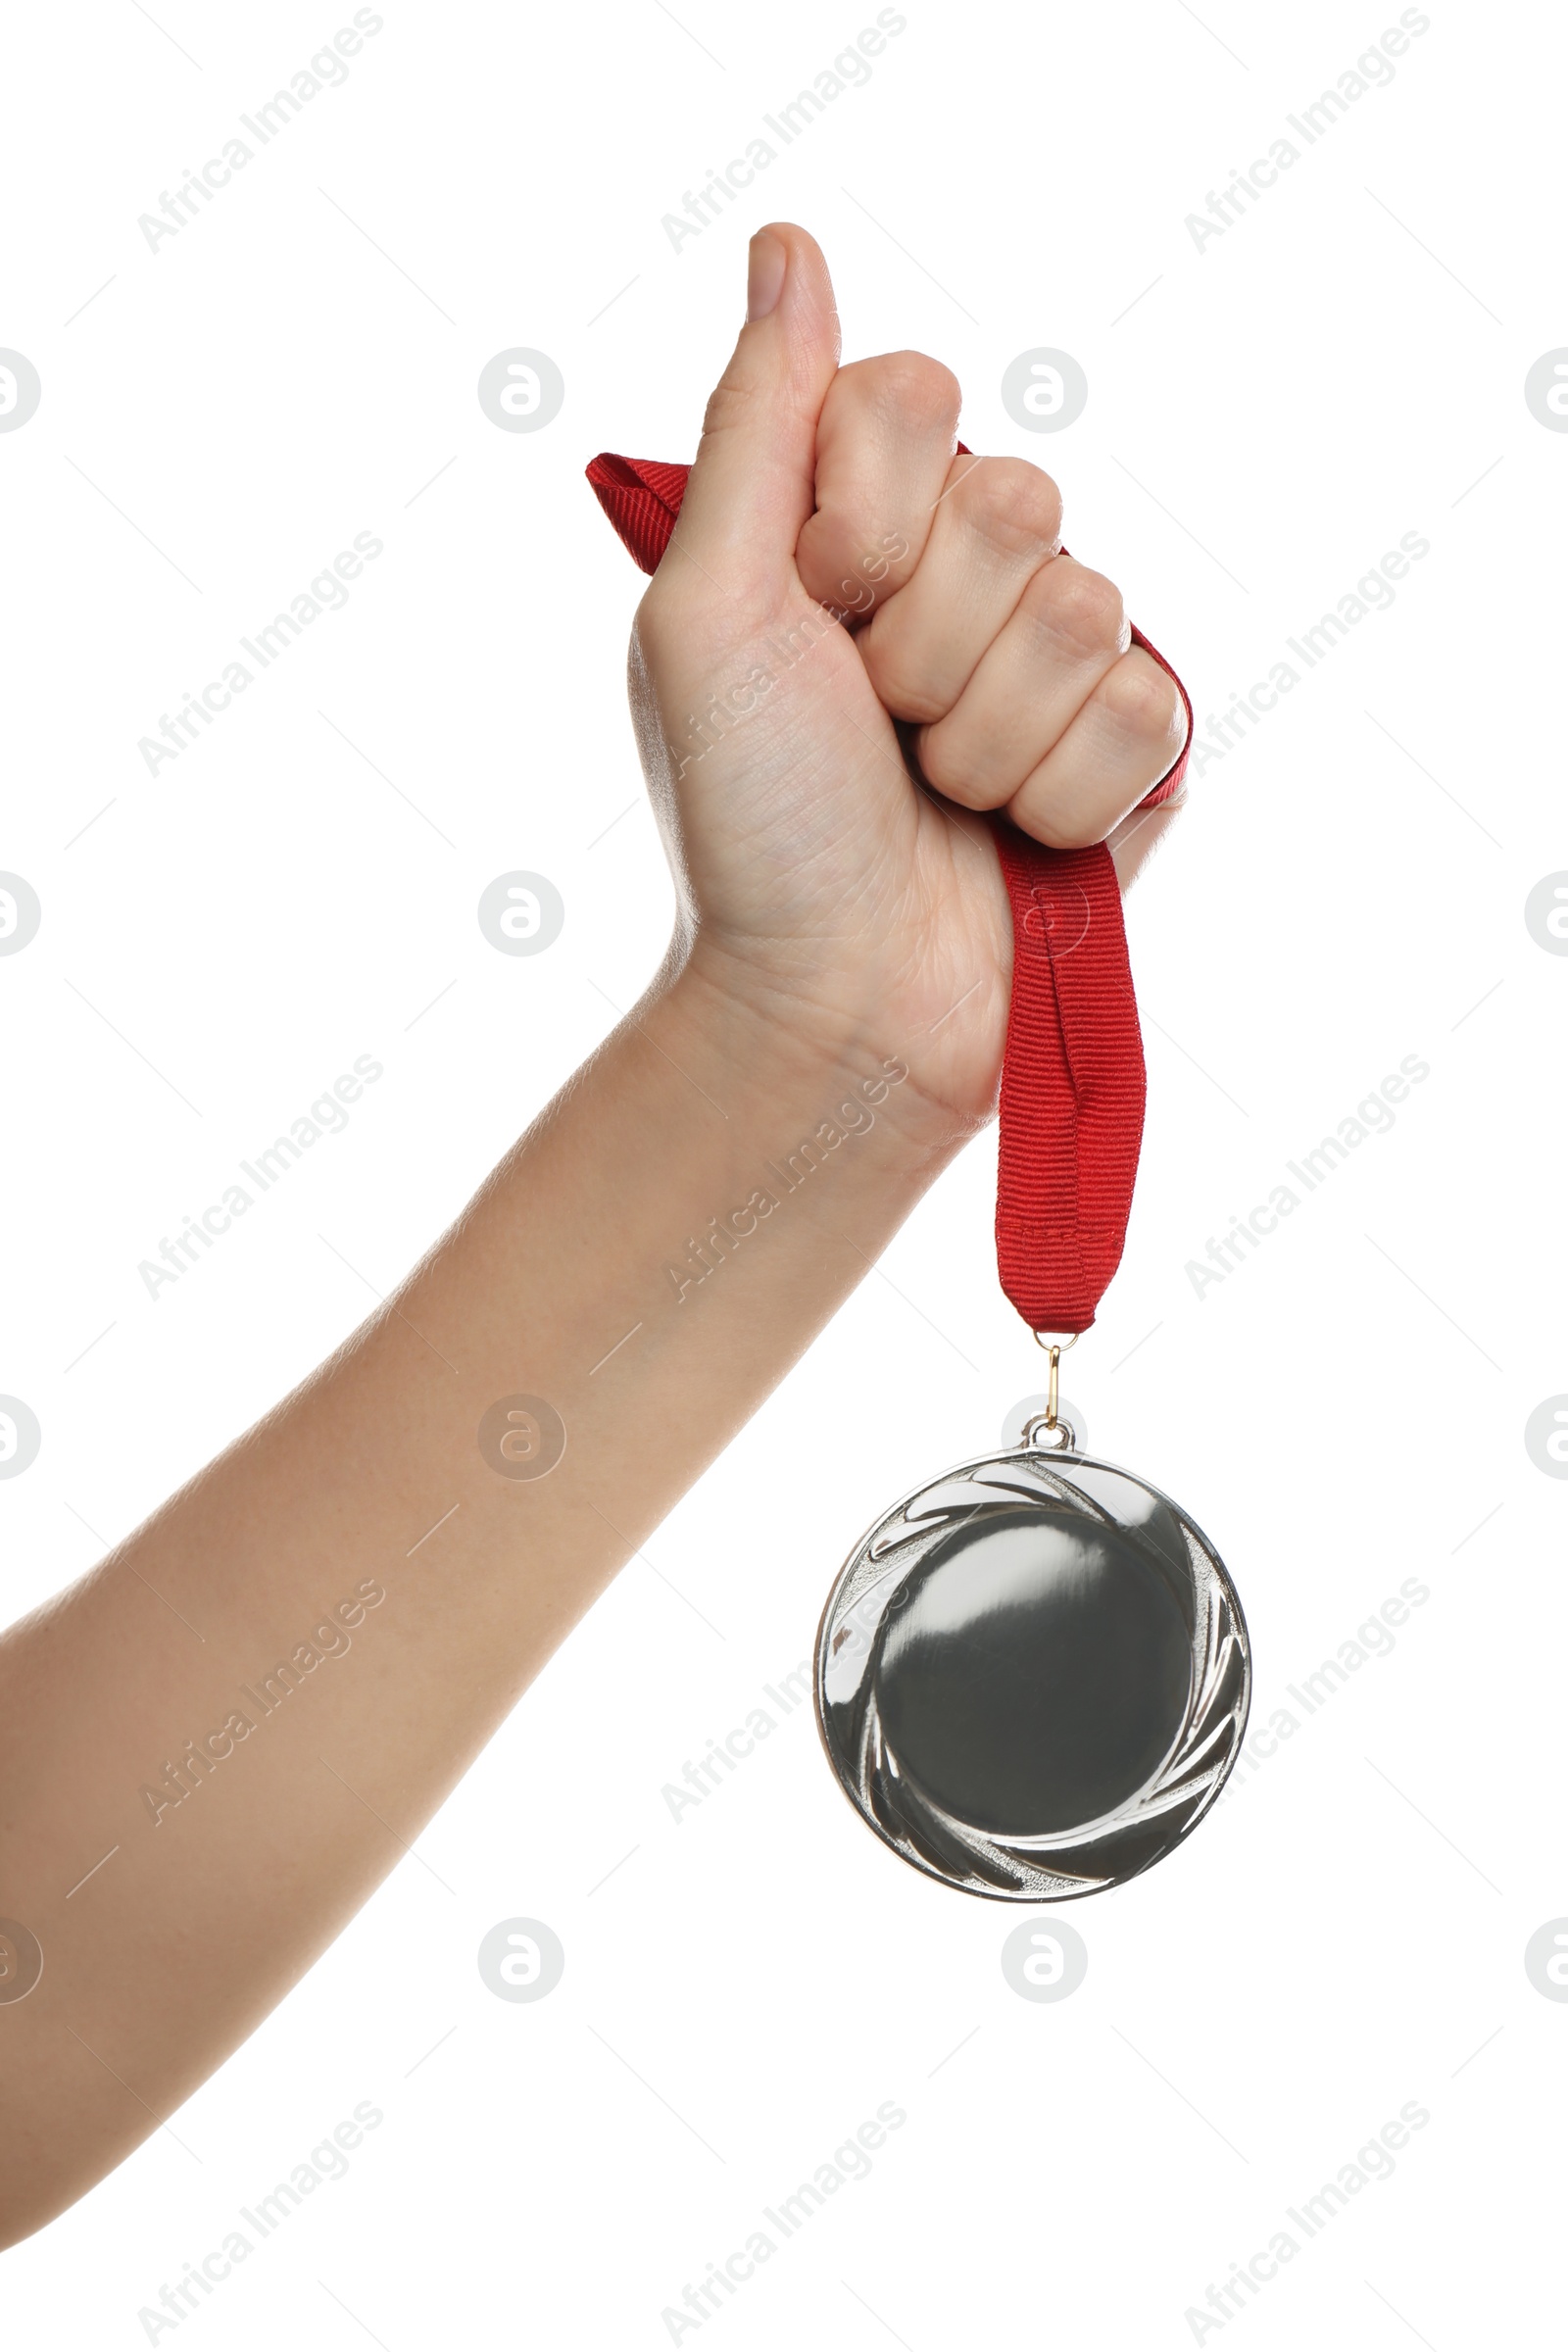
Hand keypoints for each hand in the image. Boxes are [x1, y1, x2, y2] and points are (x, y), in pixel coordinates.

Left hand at [629, 222, 1187, 1137]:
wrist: (830, 1002)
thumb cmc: (750, 823)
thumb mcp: (708, 615)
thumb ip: (758, 424)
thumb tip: (789, 244)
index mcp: (851, 520)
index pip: (914, 393)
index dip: (862, 518)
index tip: (812, 617)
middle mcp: (961, 569)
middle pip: (1016, 497)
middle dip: (922, 644)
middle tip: (870, 729)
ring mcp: (1055, 657)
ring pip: (1087, 607)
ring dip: (985, 735)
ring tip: (931, 794)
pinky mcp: (1131, 747)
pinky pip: (1148, 709)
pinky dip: (1061, 798)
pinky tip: (1009, 840)